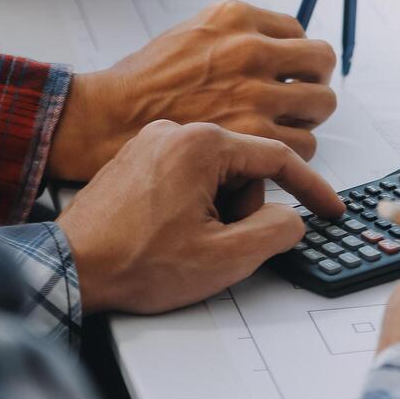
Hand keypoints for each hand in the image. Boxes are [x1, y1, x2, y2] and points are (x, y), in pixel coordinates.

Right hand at [50, 0, 337, 181]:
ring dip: (306, 118)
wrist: (110, 119)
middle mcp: (251, 50)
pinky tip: (265, 150)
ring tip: (281, 127)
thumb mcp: (190, 33)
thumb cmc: (143, 83)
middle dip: (311, 82)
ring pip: (320, 104)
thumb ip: (236, 35)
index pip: (298, 32)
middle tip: (296, 99)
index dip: (294, 57)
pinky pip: (304, 144)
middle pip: (321, 61)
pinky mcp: (255, 135)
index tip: (286, 73)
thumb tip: (278, 46)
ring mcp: (257, 94)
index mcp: (235, 18)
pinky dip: (291, 150)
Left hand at [57, 121, 344, 313]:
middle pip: (242, 169)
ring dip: (215, 212)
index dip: (312, 188)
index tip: (330, 209)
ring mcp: (150, 142)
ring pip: (214, 176)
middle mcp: (174, 130)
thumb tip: (292, 219)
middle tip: (216, 246)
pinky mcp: (134, 160)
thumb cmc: (134, 262)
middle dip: (243, 211)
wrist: (69, 268)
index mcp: (201, 143)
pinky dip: (189, 206)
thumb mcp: (225, 257)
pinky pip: (184, 177)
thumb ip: (276, 232)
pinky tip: (167, 235)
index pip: (277, 157)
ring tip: (184, 243)